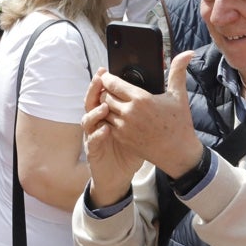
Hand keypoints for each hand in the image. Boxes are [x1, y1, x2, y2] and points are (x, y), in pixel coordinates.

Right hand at [83, 71, 144, 207]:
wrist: (119, 174)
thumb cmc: (129, 149)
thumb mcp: (138, 128)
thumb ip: (143, 111)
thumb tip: (157, 92)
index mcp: (107, 114)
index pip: (101, 94)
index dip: (102, 82)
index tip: (105, 71)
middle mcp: (98, 122)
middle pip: (91, 102)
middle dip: (94, 90)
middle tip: (101, 79)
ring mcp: (94, 136)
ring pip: (88, 119)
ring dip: (95, 112)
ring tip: (105, 106)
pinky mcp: (93, 151)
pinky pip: (92, 140)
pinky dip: (97, 134)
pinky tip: (105, 129)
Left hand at [94, 51, 203, 178]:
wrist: (178, 153)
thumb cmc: (179, 123)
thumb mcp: (179, 95)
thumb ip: (178, 71)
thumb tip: (188, 53)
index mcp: (141, 99)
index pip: (112, 83)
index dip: (107, 78)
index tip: (107, 75)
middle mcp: (129, 113)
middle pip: (105, 95)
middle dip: (106, 90)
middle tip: (110, 87)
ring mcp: (124, 127)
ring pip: (104, 110)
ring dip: (106, 105)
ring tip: (112, 100)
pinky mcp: (122, 139)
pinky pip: (107, 124)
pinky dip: (109, 118)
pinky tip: (116, 114)